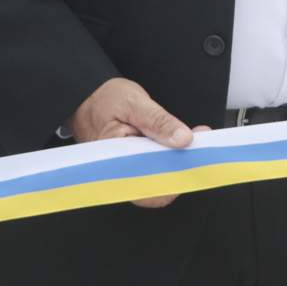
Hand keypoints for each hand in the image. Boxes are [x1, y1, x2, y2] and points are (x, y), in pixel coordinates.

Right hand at [67, 78, 204, 207]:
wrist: (87, 96)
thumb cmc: (104, 99)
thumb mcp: (135, 103)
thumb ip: (159, 122)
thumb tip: (184, 139)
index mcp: (113, 159)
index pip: (145, 189)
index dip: (172, 182)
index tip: (193, 162)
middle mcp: (117, 170)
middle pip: (154, 186)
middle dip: (181, 169)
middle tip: (199, 147)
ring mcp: (125, 167)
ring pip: (157, 177)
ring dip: (179, 162)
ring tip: (194, 143)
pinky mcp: (132, 161)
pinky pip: (154, 166)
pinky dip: (170, 156)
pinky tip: (181, 144)